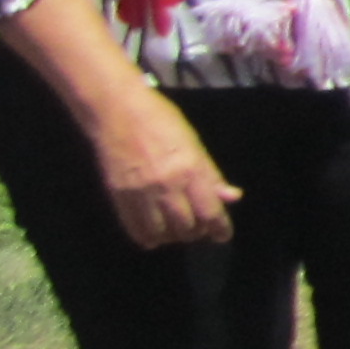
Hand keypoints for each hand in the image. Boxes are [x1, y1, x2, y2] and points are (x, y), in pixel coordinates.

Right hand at [90, 83, 239, 248]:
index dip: (220, 228)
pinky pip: (135, 228)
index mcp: (190, 170)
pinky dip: (148, 236)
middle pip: (187, 226)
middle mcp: (166, 185)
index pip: (210, 211)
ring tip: (178, 230)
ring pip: (161, 232)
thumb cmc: (162, 121)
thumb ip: (211, 175)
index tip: (222, 236)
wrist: (117, 112)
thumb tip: (232, 197)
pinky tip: (156, 232)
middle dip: (197, 232)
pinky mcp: (118, 195)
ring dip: (173, 236)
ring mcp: (140, 192)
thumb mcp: (195, 144)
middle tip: (200, 229)